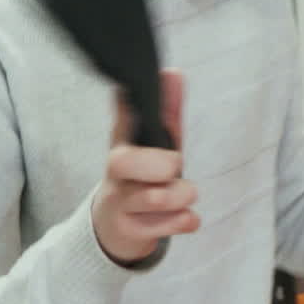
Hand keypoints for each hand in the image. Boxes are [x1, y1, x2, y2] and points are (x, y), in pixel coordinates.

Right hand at [92, 70, 199, 265]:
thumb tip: (173, 72)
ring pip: (153, 198)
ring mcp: (119, 203)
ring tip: (187, 195)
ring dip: (182, 196)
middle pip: (123, 162)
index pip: (122, 122)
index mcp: (123, 145)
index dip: (128, 111)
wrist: (115, 227)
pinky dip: (184, 222)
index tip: (133, 99)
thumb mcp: (155, 147)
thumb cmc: (142, 180)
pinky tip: (188, 218)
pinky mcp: (128, 230)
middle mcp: (116, 173)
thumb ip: (167, 114)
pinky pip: (162, 227)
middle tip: (175, 167)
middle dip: (162, 164)